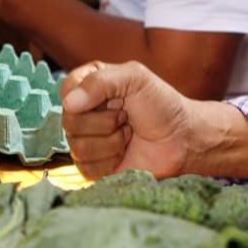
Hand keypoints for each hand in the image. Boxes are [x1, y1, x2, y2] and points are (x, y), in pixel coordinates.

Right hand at [60, 61, 194, 178]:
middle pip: (69, 121)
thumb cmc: (162, 105)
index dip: (87, 97)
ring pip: (77, 147)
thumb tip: (68, 103)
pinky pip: (86, 169)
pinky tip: (125, 152)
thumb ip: (100, 82)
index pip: (66, 90)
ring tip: (129, 134)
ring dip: (111, 142)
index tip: (115, 97)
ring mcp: (86, 141)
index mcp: (91, 85)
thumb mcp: (136, 78)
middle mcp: (84, 112)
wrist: (181, 140)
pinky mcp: (93, 167)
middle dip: (105, 122)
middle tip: (127, 116)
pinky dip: (111, 161)